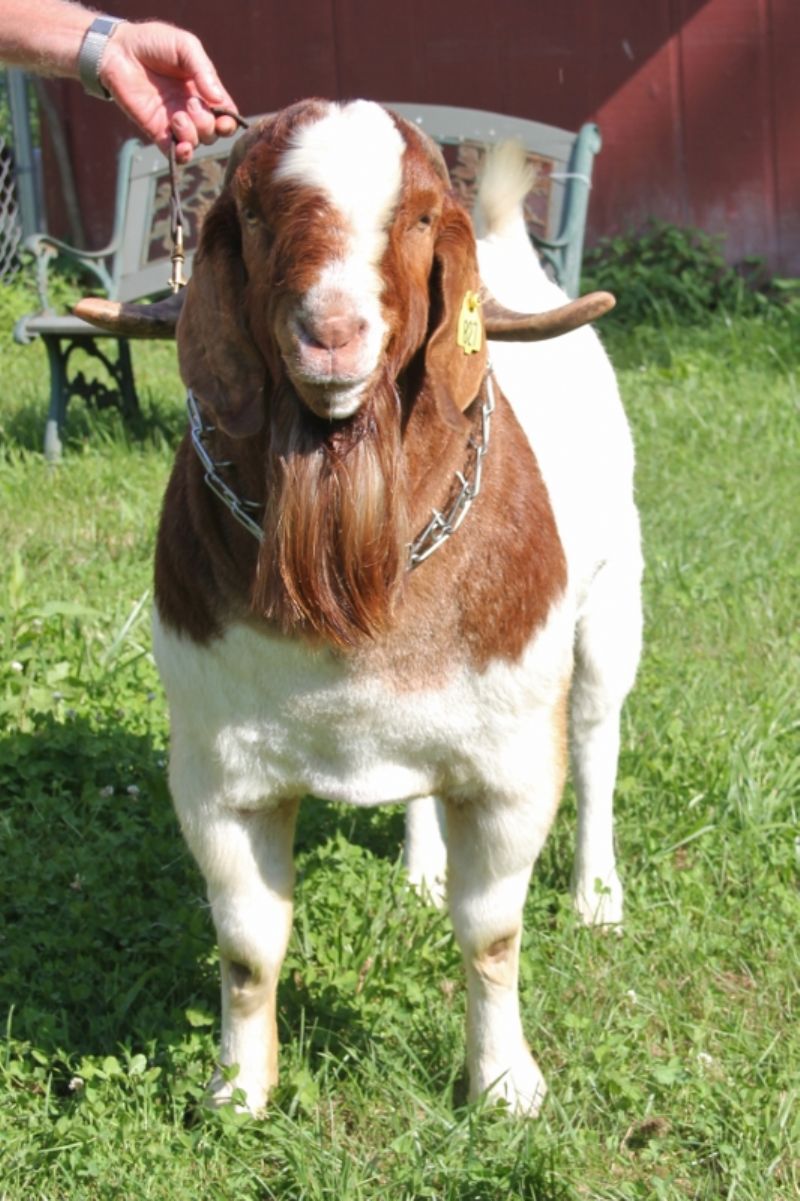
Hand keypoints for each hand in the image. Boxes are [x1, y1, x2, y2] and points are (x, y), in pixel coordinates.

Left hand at [99, 21, 239, 162]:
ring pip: (197, 143)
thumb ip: (204, 70)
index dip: (229, 122)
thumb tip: (219, 101)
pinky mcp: (157, 132)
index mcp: (203, 91)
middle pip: (212, 132)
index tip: (224, 119)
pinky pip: (175, 154)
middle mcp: (192, 109)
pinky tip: (182, 147)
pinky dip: (183, 155)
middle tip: (190, 104)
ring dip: (193, 134)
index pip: (225, 115)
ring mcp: (174, 123)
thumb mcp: (185, 46)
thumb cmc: (152, 43)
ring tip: (177, 117)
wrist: (118, 50)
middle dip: (207, 123)